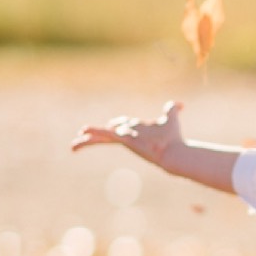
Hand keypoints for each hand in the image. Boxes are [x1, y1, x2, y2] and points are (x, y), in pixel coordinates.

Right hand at [71, 100, 185, 171]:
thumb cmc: (173, 137)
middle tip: (82, 134)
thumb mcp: (171, 118)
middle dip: (95, 134)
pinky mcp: (124, 140)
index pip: (121, 125)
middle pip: (108, 132)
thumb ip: (172, 110)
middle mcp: (128, 134)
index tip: (110, 124)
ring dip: (89, 138)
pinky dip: (94, 134)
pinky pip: (106, 135)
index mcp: (135, 130)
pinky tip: (82, 133)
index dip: (116, 123)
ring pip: (103, 136)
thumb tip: (181, 104)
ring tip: (74, 144)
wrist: (174, 150)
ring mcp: (125, 138)